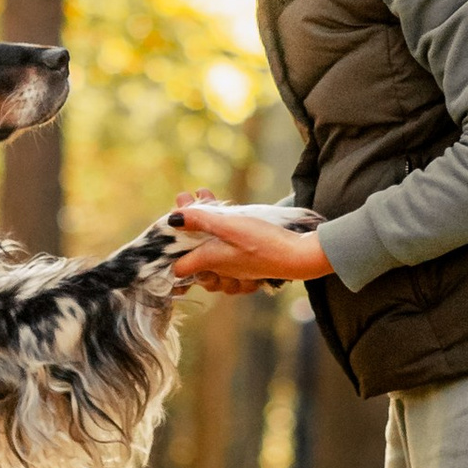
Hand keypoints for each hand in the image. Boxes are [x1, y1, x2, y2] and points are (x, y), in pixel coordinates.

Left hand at [169, 199, 333, 290]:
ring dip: (204, 223)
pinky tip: (226, 212)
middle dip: (187, 226)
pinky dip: (221, 229)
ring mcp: (235, 266)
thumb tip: (172, 218)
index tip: (169, 227)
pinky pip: (225, 247)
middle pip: (193, 253)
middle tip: (188, 198)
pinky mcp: (248, 260)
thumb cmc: (264, 242)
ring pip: (209, 248)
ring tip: (205, 198)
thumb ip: (201, 221)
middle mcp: (220, 267)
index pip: (179, 268)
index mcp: (210, 260)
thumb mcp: (230, 226)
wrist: (299, 257)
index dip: (170, 251)